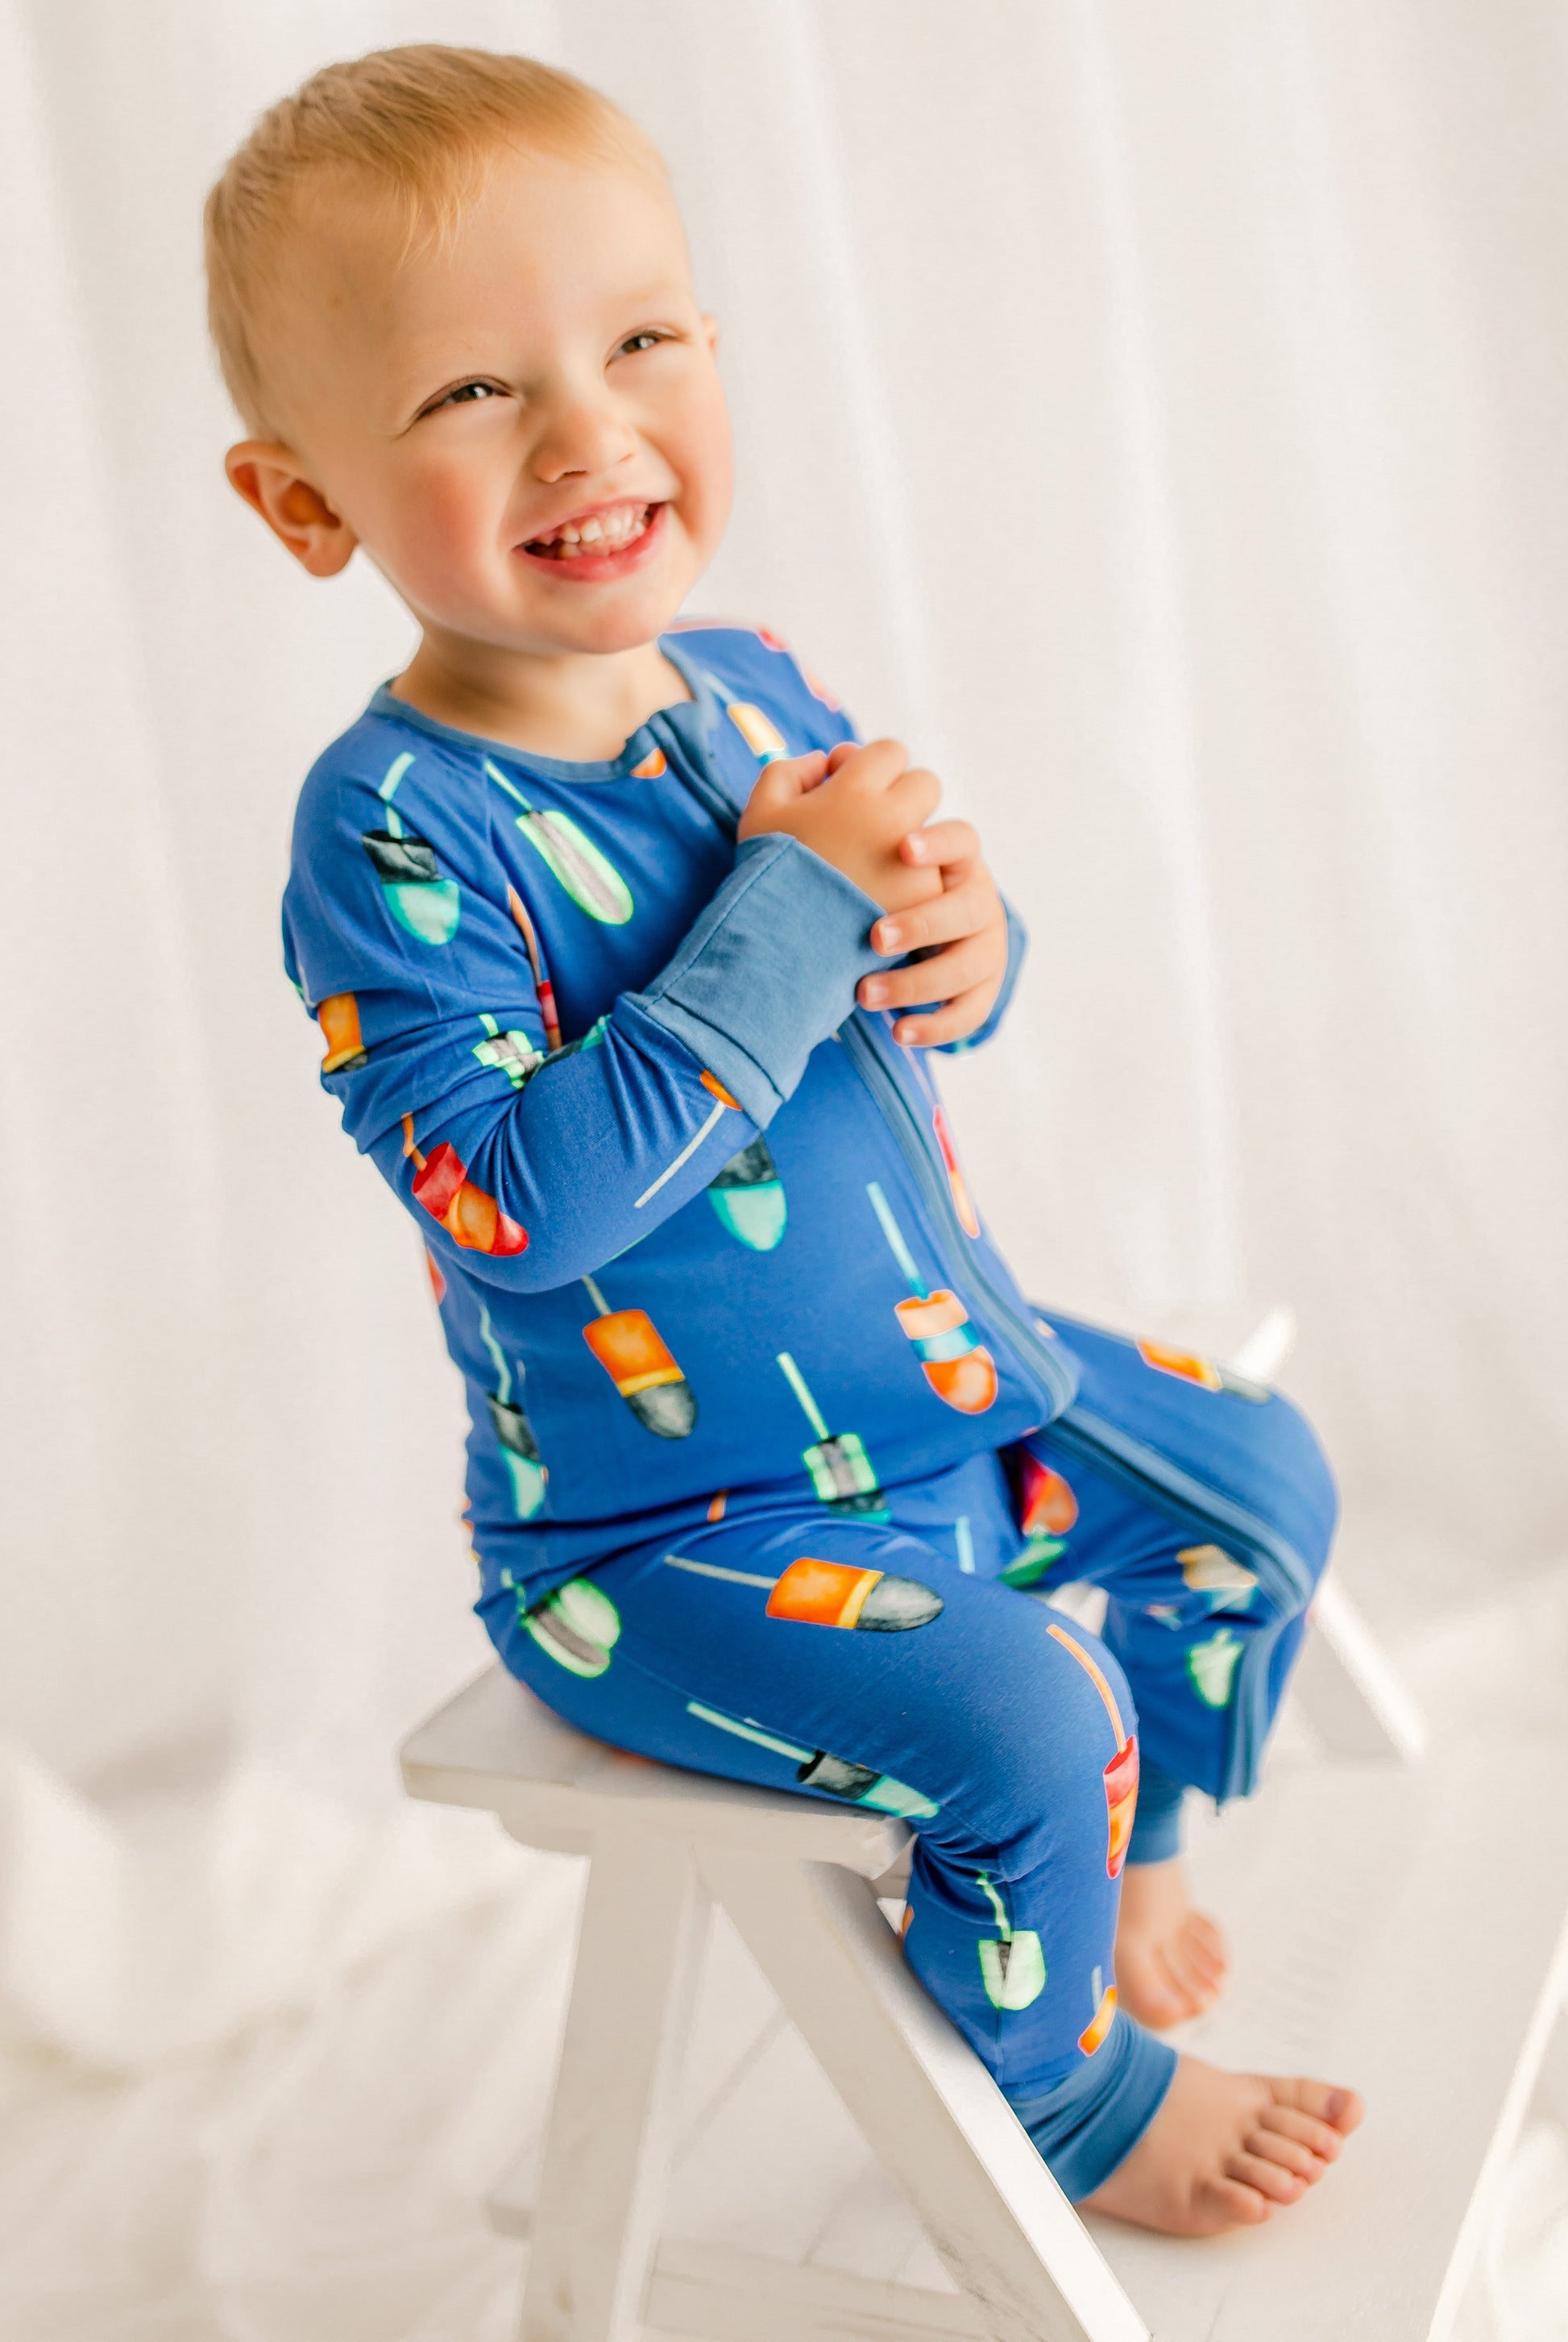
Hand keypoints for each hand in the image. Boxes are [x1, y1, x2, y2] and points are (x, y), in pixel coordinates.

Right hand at [736, 738, 945, 915]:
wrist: (780, 948)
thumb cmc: (768, 875)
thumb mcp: (761, 811)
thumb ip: (789, 770)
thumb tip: (823, 761)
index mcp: (855, 791)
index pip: (890, 752)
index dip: (873, 766)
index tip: (853, 789)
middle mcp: (893, 820)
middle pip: (925, 784)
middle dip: (903, 797)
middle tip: (873, 823)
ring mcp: (914, 863)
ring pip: (937, 832)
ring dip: (915, 840)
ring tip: (878, 863)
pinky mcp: (924, 901)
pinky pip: (935, 875)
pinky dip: (916, 880)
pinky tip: (883, 893)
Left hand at [855, 820, 1007, 1045]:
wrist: (919, 928)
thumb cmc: (879, 876)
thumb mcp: (872, 841)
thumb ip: (853, 800)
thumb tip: (831, 758)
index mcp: (955, 858)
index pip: (962, 840)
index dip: (939, 844)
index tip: (901, 850)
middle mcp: (978, 899)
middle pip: (971, 907)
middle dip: (924, 923)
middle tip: (874, 938)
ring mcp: (985, 945)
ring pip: (968, 966)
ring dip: (918, 984)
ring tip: (864, 994)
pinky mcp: (981, 989)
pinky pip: (970, 1013)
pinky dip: (937, 1027)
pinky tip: (898, 1033)